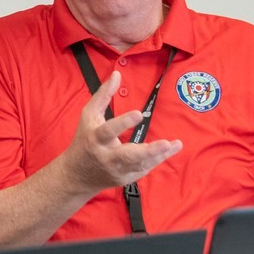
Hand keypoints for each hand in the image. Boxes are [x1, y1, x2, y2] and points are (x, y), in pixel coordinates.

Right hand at [59, 70, 182, 193]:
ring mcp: (117, 170)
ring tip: (175, 144)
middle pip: (127, 156)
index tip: (138, 113)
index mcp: (95, 139)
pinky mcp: (125, 178)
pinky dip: (157, 159)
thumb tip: (117, 74)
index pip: (108, 131)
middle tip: (165, 143)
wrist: (77, 174)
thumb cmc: (84, 139)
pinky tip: (170, 149)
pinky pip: (144, 169)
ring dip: (159, 155)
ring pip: (140, 165)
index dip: (123, 123)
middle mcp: (106, 157)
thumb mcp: (89, 116)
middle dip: (148, 151)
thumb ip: (103, 95)